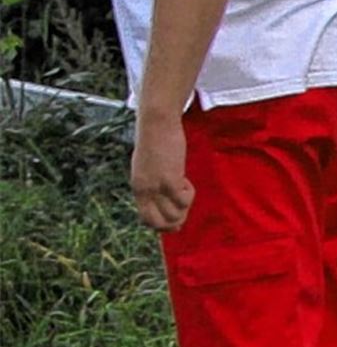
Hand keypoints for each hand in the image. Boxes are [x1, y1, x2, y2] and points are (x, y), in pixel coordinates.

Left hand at [131, 116, 194, 231]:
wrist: (156, 121)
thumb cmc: (155, 139)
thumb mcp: (147, 165)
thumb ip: (151, 182)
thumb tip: (163, 196)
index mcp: (138, 187)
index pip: (146, 220)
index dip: (162, 224)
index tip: (174, 215)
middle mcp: (144, 190)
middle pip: (159, 224)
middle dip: (175, 222)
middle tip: (183, 206)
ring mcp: (156, 186)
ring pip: (173, 215)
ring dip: (184, 206)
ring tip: (184, 187)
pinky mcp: (169, 179)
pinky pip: (183, 200)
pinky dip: (189, 194)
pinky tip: (186, 180)